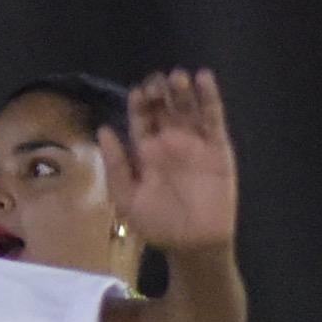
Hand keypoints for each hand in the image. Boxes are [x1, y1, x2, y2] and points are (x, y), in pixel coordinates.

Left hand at [103, 69, 237, 249]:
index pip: (142, 119)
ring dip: (183, 91)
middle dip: (160, 92)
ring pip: (188, 109)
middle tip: (157, 81)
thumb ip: (117, 165)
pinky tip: (204, 79)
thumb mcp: (127, 198)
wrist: (193, 244)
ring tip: (177, 76)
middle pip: (164, 108)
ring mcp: (195, 143)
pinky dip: (210, 98)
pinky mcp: (218, 148)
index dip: (139, 103)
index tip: (138, 91)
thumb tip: (104, 130)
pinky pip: (214, 119)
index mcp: (146, 152)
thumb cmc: (157, 225)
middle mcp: (170, 143)